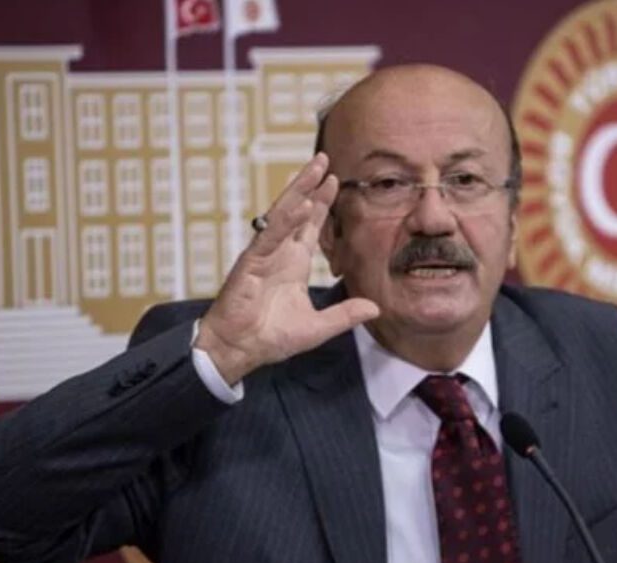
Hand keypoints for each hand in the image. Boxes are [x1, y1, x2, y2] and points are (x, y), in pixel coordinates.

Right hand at [194, 152, 379, 383]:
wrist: (240, 350)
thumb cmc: (271, 338)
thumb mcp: (317, 327)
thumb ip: (345, 315)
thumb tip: (375, 308)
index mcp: (294, 264)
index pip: (310, 226)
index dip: (322, 203)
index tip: (335, 180)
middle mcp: (279, 253)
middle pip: (296, 211)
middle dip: (310, 185)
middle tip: (324, 159)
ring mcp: (264, 255)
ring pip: (283, 215)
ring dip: (299, 191)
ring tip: (314, 168)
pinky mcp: (251, 263)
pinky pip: (269, 236)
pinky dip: (285, 221)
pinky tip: (301, 205)